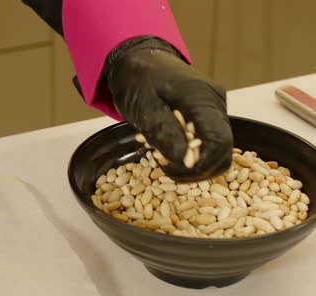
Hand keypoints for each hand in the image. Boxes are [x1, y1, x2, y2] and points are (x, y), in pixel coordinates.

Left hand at [104, 37, 232, 181]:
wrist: (139, 58)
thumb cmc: (137, 78)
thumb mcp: (142, 106)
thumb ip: (163, 132)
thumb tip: (184, 163)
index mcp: (202, 98)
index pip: (219, 142)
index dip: (202, 165)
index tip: (174, 172)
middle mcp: (216, 103)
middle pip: (224, 150)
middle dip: (198, 169)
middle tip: (166, 170)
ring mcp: (216, 108)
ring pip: (218, 149)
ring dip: (195, 163)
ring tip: (165, 161)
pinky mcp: (210, 113)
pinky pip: (209, 140)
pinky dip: (192, 152)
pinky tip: (170, 150)